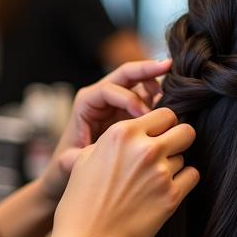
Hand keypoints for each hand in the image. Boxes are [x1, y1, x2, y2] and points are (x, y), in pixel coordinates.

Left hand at [38, 59, 171, 203]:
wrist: (70, 170)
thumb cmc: (66, 164)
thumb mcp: (68, 162)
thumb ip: (79, 158)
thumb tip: (97, 155)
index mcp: (86, 103)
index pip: (108, 89)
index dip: (128, 98)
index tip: (143, 116)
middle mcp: (101, 98)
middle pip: (125, 74)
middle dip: (146, 69)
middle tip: (168, 66)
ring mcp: (117, 102)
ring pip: (138, 83)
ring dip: (155, 84)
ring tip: (170, 97)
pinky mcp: (129, 111)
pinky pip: (146, 98)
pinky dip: (158, 99)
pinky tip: (168, 110)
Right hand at [46, 107, 198, 236]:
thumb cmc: (81, 203)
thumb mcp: (85, 160)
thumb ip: (111, 140)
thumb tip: (133, 132)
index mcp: (122, 134)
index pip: (165, 113)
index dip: (162, 126)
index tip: (156, 138)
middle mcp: (145, 149)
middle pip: (185, 130)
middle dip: (178, 141)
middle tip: (165, 155)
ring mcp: (160, 172)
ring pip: (185, 157)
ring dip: (174, 166)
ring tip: (152, 182)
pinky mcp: (171, 197)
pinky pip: (193, 176)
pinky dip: (183, 182)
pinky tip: (165, 191)